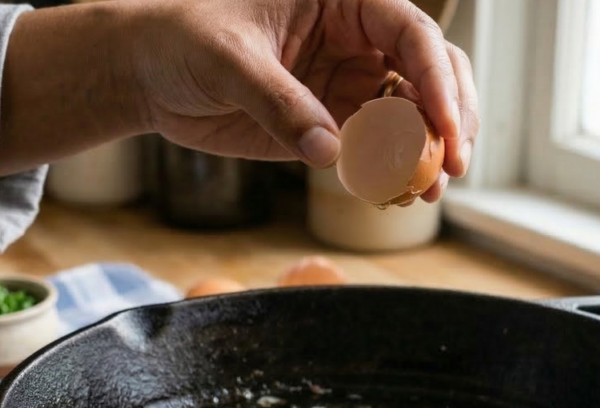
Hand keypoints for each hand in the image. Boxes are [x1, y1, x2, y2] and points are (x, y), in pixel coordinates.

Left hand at [127, 0, 478, 202]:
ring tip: (428, 191)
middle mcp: (355, 40)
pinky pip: (374, 149)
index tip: (443, 124)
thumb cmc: (183, 39)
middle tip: (451, 166)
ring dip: (427, 153)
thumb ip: (280, 102)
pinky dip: (391, 172)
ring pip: (409, 116)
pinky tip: (398, 196)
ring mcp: (346, 84)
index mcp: (342, 1)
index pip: (410, 32)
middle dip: (448, 118)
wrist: (149, 74)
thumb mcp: (230, 59)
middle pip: (428, 73)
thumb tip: (331, 150)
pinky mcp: (330, 124)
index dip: (436, 77)